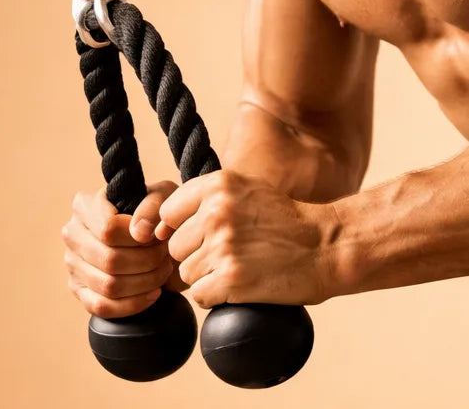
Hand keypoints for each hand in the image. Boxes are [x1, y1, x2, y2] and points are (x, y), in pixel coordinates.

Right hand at [62, 182, 186, 317]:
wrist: (149, 236)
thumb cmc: (153, 214)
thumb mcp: (161, 196)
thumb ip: (152, 206)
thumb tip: (140, 233)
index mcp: (84, 206)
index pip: (108, 229)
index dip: (138, 238)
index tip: (158, 237)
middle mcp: (72, 234)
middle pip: (110, 260)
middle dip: (147, 262)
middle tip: (165, 256)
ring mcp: (72, 264)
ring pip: (108, 285)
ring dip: (145, 283)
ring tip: (161, 272)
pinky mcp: (79, 290)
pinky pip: (102, 306)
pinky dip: (133, 304)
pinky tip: (152, 293)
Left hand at [156, 170, 336, 307]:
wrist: (327, 246)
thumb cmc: (283, 220)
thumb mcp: (243, 190)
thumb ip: (202, 199)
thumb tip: (156, 225)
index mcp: (216, 185)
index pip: (168, 213)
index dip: (181, 230)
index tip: (202, 237)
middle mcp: (216, 212)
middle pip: (175, 247)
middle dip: (195, 256)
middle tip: (228, 255)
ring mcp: (223, 246)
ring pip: (186, 273)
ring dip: (206, 278)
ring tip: (237, 269)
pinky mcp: (232, 278)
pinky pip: (200, 295)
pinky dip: (215, 297)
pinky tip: (238, 287)